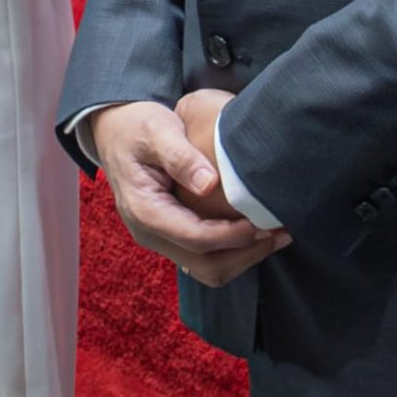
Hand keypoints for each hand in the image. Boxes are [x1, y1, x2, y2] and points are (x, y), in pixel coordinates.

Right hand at [88, 99, 288, 287]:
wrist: (116, 131)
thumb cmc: (137, 127)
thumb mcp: (157, 130)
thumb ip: (181, 155)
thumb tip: (209, 184)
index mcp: (144, 210)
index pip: (194, 238)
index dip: (232, 235)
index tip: (261, 222)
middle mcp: (149, 234)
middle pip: (204, 264)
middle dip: (245, 253)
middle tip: (279, 232)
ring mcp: (160, 239)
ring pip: (207, 269)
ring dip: (243, 258)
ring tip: (275, 236)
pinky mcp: (172, 236)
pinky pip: (204, 259)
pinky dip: (233, 253)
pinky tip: (255, 233)